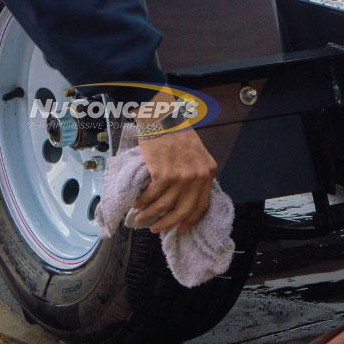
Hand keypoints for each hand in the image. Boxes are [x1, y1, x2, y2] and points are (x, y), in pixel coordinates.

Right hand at [132, 93, 216, 233]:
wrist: (162, 115)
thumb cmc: (175, 130)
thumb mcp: (195, 151)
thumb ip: (194, 172)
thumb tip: (182, 196)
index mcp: (208, 171)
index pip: (202, 204)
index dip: (190, 220)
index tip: (180, 228)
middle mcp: (197, 175)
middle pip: (183, 210)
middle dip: (168, 223)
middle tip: (157, 228)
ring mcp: (181, 175)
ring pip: (165, 205)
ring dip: (150, 215)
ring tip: (140, 218)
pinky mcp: (163, 172)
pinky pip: (152, 195)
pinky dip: (142, 202)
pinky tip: (136, 203)